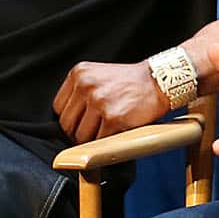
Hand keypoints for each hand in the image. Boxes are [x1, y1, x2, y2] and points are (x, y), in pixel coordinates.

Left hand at [55, 59, 173, 143]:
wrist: (160, 80)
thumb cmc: (131, 83)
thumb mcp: (100, 76)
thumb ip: (80, 93)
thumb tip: (66, 124)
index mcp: (79, 74)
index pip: (58, 108)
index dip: (71, 119)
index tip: (82, 122)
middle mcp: (86, 85)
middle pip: (66, 124)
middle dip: (79, 132)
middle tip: (95, 131)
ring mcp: (99, 101)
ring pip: (80, 136)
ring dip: (92, 141)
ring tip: (107, 132)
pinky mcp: (113, 118)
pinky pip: (99, 142)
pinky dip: (107, 144)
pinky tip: (116, 133)